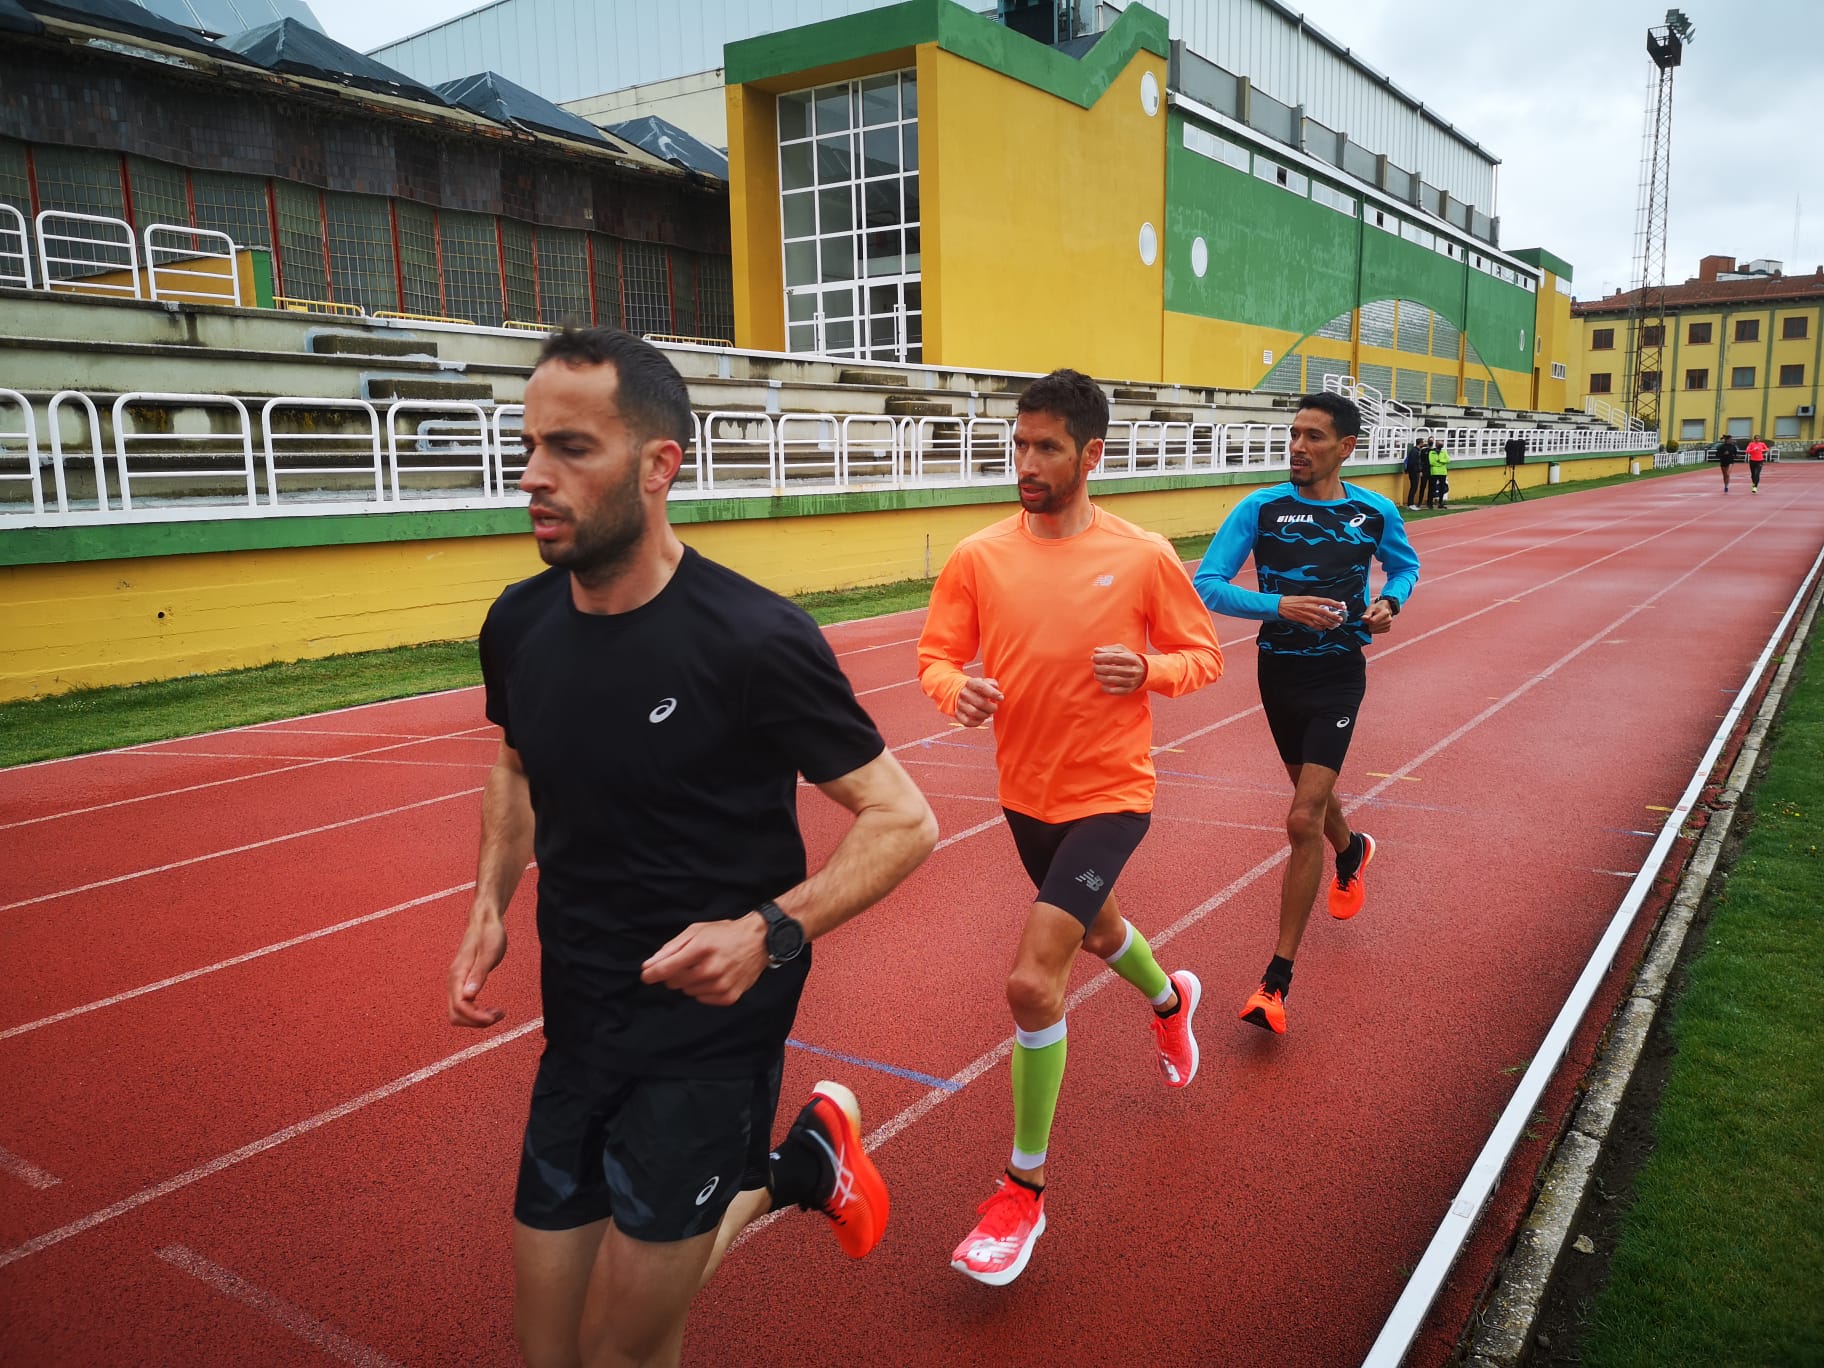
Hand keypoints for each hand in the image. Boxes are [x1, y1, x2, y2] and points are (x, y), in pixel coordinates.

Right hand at [448, 913, 507, 1027]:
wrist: (484, 922)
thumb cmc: (489, 935)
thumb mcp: (489, 953)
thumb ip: (478, 974)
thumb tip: (469, 996)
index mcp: (457, 975)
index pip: (460, 1007)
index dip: (476, 1017)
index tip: (494, 1017)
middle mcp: (453, 981)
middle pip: (456, 1015)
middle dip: (475, 1021)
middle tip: (498, 1015)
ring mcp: (457, 983)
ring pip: (459, 1013)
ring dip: (476, 1018)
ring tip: (498, 1013)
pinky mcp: (463, 983)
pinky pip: (464, 1006)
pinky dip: (476, 1012)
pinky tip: (490, 1009)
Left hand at [641, 912, 768, 1004]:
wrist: (759, 941)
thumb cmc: (724, 934)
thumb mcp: (696, 931)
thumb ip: (670, 948)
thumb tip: (648, 965)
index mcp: (701, 949)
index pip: (666, 969)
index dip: (651, 974)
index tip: (645, 975)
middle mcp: (711, 969)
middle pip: (674, 982)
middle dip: (674, 973)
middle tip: (687, 962)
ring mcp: (721, 985)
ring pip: (687, 992)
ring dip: (690, 982)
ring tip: (704, 968)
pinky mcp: (729, 996)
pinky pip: (702, 999)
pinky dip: (703, 990)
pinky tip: (714, 977)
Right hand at [955, 676, 1003, 726]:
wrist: (963, 694)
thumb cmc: (979, 689)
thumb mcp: (986, 683)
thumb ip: (993, 684)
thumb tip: (996, 689)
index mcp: (970, 683)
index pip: (981, 687)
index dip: (993, 693)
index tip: (1001, 698)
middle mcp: (963, 693)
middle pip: (980, 702)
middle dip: (991, 707)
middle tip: (994, 707)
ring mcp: (960, 704)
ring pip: (974, 713)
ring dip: (985, 715)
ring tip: (988, 713)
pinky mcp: (958, 715)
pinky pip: (968, 722)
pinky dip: (978, 721)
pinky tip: (982, 718)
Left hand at [1091, 644, 1147, 694]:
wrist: (1145, 672)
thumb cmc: (1129, 659)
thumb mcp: (1122, 651)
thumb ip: (1109, 649)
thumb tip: (1096, 650)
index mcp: (1131, 659)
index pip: (1113, 657)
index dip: (1101, 657)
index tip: (1094, 657)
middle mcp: (1132, 670)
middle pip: (1110, 669)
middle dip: (1098, 667)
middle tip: (1094, 666)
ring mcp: (1130, 681)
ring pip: (1110, 680)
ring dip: (1099, 677)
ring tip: (1096, 674)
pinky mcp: (1128, 690)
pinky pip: (1113, 691)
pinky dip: (1104, 687)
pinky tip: (1103, 683)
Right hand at [1278, 595, 1348, 629]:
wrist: (1282, 605)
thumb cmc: (1294, 601)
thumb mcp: (1306, 598)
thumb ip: (1315, 602)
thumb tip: (1325, 606)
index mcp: (1312, 599)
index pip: (1327, 601)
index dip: (1336, 604)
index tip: (1343, 606)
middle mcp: (1310, 606)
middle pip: (1326, 612)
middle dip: (1334, 616)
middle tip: (1341, 619)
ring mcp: (1307, 614)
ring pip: (1321, 620)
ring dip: (1329, 623)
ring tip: (1334, 626)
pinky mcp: (1303, 620)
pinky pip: (1314, 625)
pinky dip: (1320, 627)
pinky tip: (1323, 628)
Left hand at [1362, 598, 1395, 635]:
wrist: (1385, 609)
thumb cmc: (1376, 608)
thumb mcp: (1371, 608)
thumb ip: (1367, 613)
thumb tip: (1364, 618)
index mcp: (1385, 613)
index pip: (1372, 621)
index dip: (1367, 620)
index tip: (1367, 618)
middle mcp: (1388, 620)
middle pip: (1373, 627)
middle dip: (1369, 624)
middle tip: (1370, 619)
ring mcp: (1389, 625)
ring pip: (1374, 630)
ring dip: (1371, 627)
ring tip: (1374, 621)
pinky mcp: (1388, 629)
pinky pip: (1377, 632)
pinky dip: (1374, 629)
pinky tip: (1376, 624)